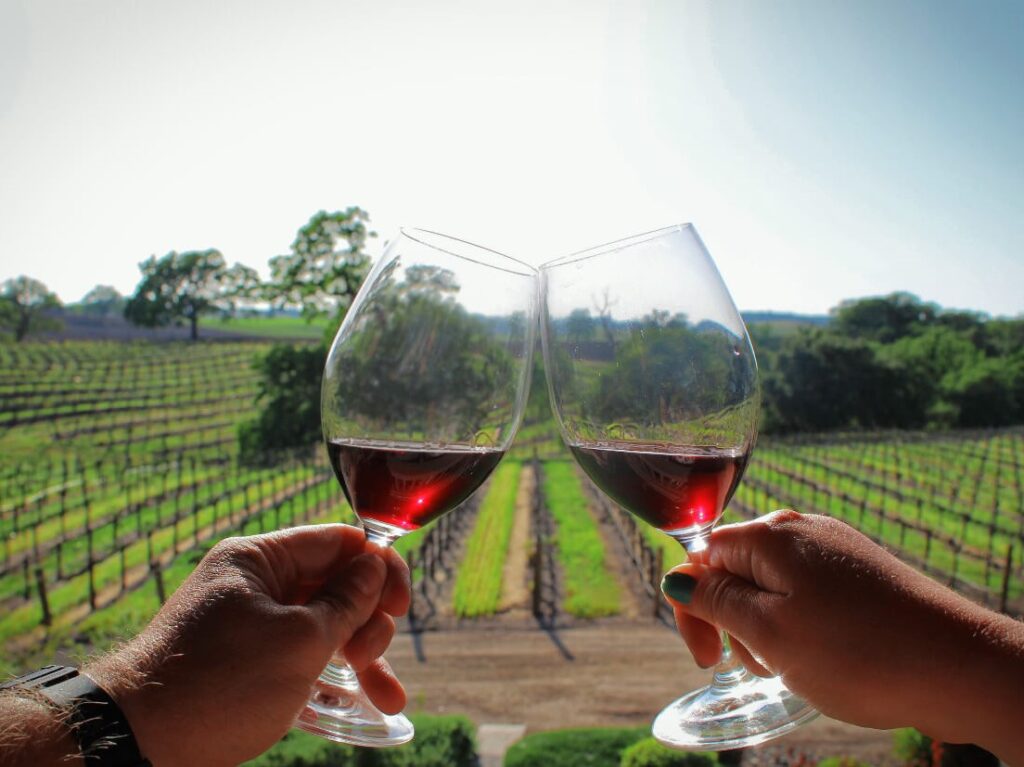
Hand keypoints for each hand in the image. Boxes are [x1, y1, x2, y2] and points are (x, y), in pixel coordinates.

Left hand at [87, 524, 409, 766]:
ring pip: (323, 625)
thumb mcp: (299, 640)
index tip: (402, 605)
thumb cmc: (218, 685)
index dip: (379, 567)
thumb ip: (346, 601)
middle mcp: (254, 583)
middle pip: (335, 584)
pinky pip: (300, 654)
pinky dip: (329, 674)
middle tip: (371, 659)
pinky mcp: (245, 660)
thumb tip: (375, 566)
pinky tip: (359, 703)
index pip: (338, 541)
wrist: (138, 742)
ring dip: (360, 657)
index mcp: (260, 559)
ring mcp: (250, 623)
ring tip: (387, 696)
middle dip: (369, 621)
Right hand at [661, 511, 1023, 763]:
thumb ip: (715, 600)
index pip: (699, 556)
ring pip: (770, 584)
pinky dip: (797, 624)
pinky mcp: (860, 571)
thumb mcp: (769, 633)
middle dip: (729, 620)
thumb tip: (676, 577)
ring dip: (764, 628)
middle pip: (734, 568)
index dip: (691, 608)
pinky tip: (820, 654)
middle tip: (755, 667)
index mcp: (769, 535)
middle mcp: (800, 530)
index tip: (705, 658)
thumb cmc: (859, 653)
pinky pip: (806, 592)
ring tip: (793, 666)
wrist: (960, 666)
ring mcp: (834, 549)